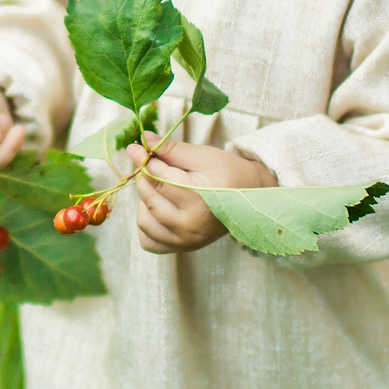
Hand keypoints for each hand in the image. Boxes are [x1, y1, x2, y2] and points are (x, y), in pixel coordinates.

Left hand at [126, 139, 276, 253]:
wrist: (252, 200)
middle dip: (146, 178)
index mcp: (199, 200)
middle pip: (149, 199)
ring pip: (144, 221)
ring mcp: (186, 241)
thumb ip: (171, 149)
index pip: (159, 179)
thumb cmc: (230, 174)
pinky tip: (159, 209)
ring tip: (161, 189)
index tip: (136, 148)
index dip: (145, 161)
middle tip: (154, 165)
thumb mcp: (204, 156)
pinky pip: (149, 241)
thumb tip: (143, 140)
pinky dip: (148, 224)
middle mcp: (190, 226)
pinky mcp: (182, 248)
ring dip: (145, 202)